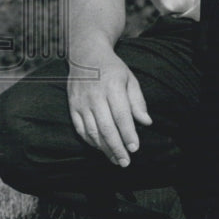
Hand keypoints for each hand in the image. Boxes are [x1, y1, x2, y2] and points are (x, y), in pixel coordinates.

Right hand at [67, 48, 151, 166]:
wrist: (86, 55)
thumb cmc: (113, 69)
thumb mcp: (130, 79)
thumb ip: (138, 101)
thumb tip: (147, 122)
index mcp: (112, 87)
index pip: (121, 116)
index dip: (128, 134)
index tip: (135, 148)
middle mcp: (95, 96)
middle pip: (106, 128)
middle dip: (117, 148)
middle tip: (125, 162)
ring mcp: (81, 102)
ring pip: (92, 132)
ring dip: (104, 149)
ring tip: (116, 160)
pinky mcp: (72, 107)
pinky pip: (80, 129)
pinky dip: (91, 142)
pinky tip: (101, 149)